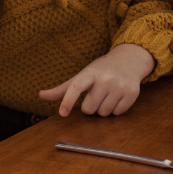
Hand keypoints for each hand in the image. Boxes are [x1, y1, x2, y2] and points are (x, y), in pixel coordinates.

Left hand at [38, 43, 154, 116]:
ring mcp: (119, 86)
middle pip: (89, 109)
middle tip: (95, 95)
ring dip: (103, 109)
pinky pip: (117, 113)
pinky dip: (115, 109)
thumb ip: (62, 89)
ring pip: (103, 113)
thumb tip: (40, 95)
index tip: (62, 113)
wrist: (129, 60)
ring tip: (107, 95)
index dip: (68, 100)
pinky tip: (117, 97)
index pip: (76, 87)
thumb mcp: (82, 75)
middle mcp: (105, 79)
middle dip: (90, 107)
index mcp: (89, 73)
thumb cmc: (101, 70)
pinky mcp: (132, 94)